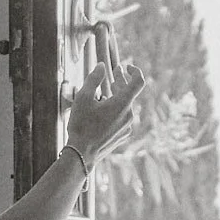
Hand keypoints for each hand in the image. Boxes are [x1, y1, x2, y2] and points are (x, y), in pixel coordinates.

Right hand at [63, 22, 144, 164]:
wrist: (82, 154)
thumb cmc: (81, 125)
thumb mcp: (83, 98)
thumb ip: (94, 79)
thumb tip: (101, 66)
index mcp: (122, 104)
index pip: (138, 82)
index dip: (134, 71)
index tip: (126, 66)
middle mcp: (129, 115)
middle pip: (129, 93)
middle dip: (121, 81)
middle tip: (115, 72)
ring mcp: (127, 127)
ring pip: (125, 106)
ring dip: (117, 96)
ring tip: (105, 92)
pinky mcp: (123, 136)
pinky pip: (122, 118)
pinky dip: (115, 110)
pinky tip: (103, 111)